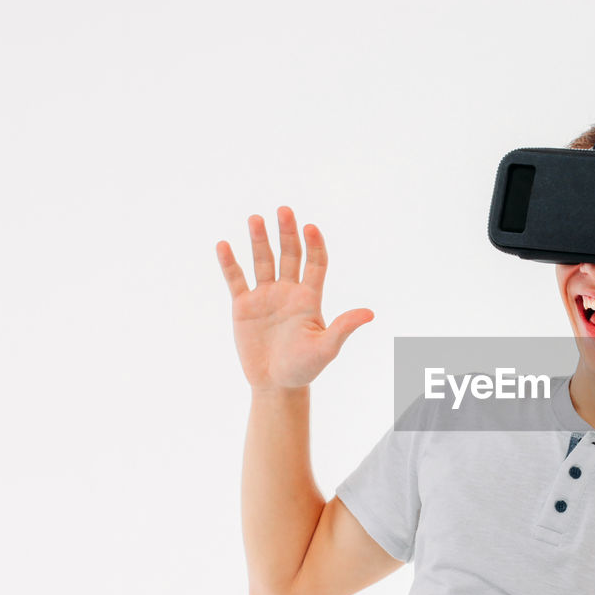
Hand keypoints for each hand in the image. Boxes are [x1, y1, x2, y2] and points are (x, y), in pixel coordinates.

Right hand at [215, 206, 373, 391]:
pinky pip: (236, 279)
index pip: (315, 263)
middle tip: (284, 210)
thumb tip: (369, 313)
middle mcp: (288, 291)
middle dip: (287, 233)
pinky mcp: (243, 306)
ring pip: (263, 261)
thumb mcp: (326, 348)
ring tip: (256, 219)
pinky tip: (224, 245)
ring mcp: (265, 296)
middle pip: (289, 255)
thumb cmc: (305, 368)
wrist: (276, 384)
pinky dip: (230, 263)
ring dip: (259, 240)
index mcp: (309, 298)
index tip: (311, 228)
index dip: (314, 245)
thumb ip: (343, 328)